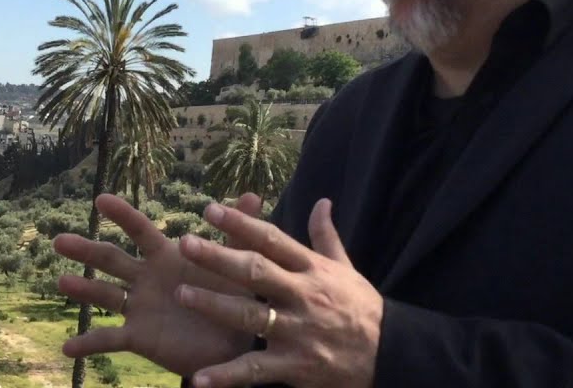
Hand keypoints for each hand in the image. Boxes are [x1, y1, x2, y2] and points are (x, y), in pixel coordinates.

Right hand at [52, 193, 263, 375]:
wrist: (235, 344)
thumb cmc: (234, 298)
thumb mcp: (238, 266)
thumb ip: (238, 233)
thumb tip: (254, 195)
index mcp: (167, 257)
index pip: (141, 230)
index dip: (122, 214)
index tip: (100, 199)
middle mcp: (146, 279)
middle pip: (111, 260)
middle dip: (86, 250)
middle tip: (59, 240)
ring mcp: (139, 308)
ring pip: (104, 295)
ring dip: (83, 290)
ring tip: (61, 281)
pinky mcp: (139, 337)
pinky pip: (109, 339)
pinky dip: (88, 344)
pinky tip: (67, 349)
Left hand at [175, 198, 381, 387]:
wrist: (390, 355)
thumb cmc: (361, 308)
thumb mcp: (347, 269)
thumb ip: (326, 236)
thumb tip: (321, 201)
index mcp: (312, 270)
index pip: (272, 240)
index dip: (241, 223)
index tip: (210, 209)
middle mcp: (302, 296)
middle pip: (255, 272)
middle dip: (219, 257)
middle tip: (186, 243)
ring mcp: (297, 331)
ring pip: (250, 316)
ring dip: (214, 305)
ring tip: (182, 293)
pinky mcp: (294, 365)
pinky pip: (254, 370)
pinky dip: (227, 375)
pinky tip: (199, 378)